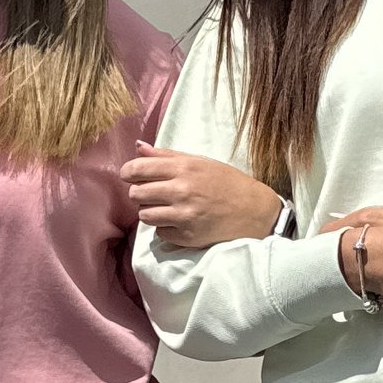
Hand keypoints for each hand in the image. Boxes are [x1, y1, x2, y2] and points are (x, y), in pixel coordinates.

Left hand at [122, 150, 286, 248]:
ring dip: (150, 212)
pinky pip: (159, 233)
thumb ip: (167, 155)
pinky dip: (165, 228)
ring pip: (144, 215)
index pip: (138, 169)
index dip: (128, 172)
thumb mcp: (200, 162)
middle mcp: (182, 191)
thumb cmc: (227, 183)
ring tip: (166, 208)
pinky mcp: (187, 236)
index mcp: (184, 168)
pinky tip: (179, 221)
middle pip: (136, 194)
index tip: (129, 175)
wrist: (254, 211)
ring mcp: (183, 215)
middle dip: (139, 193)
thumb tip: (138, 146)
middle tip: (151, 193)